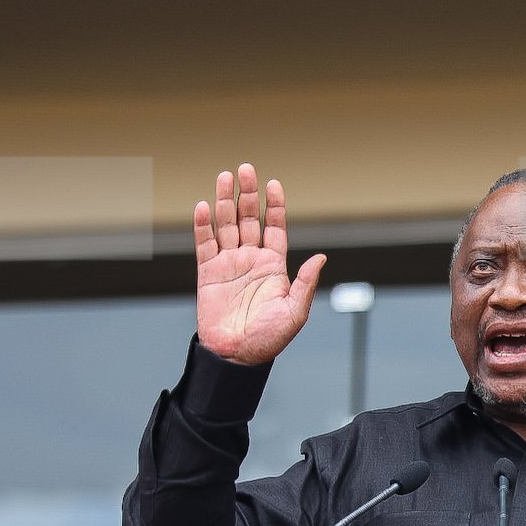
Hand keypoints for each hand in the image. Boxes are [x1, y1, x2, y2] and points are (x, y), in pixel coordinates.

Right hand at [193, 163, 327, 365]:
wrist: (237, 356)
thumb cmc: (269, 339)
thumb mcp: (295, 312)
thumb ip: (305, 283)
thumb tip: (322, 257)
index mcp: (274, 266)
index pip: (275, 228)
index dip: (275, 205)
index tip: (274, 184)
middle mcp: (251, 260)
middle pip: (249, 219)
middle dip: (247, 194)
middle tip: (245, 169)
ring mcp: (229, 264)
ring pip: (226, 225)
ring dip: (224, 201)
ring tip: (224, 178)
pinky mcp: (208, 274)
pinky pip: (204, 244)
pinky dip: (203, 225)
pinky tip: (203, 206)